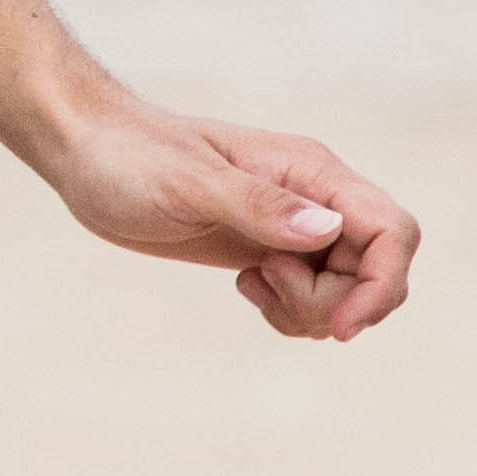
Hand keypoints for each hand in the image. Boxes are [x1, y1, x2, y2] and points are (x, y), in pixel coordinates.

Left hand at [42, 93, 418, 341]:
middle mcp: (315, 198)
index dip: (383, 285)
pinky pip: (314, 297)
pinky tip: (245, 288)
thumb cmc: (128, 156)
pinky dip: (291, 309)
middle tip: (263, 286)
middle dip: (333, 303)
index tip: (340, 325)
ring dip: (310, 310)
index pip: (391, 231)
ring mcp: (295, 225)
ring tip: (251, 286)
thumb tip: (327, 229)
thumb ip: (257, 205)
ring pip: (346, 291)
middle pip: (374, 272)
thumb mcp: (186, 182)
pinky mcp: (271, 249)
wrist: (84, 150)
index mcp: (311, 172)